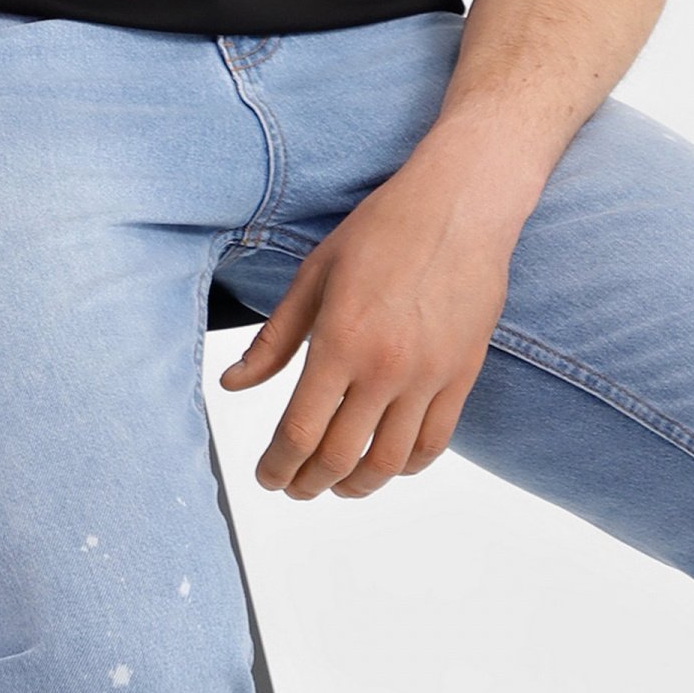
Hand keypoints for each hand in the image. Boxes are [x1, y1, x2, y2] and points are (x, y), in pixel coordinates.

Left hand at [218, 154, 516, 497]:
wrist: (459, 206)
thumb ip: (273, 339)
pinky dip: (406, 467)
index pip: (300, 432)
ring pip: (389, 463)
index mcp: (340, 341)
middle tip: (294, 486)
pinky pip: (433, 443)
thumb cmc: (383, 230)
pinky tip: (386, 463)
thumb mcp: (314, 275)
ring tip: (337, 484)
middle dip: (308, 483)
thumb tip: (232, 383)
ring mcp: (428, 376)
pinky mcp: (461, 376)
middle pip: (340, 457)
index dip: (278, 466)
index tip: (267, 475)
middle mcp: (385, 367)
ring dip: (356, 486)